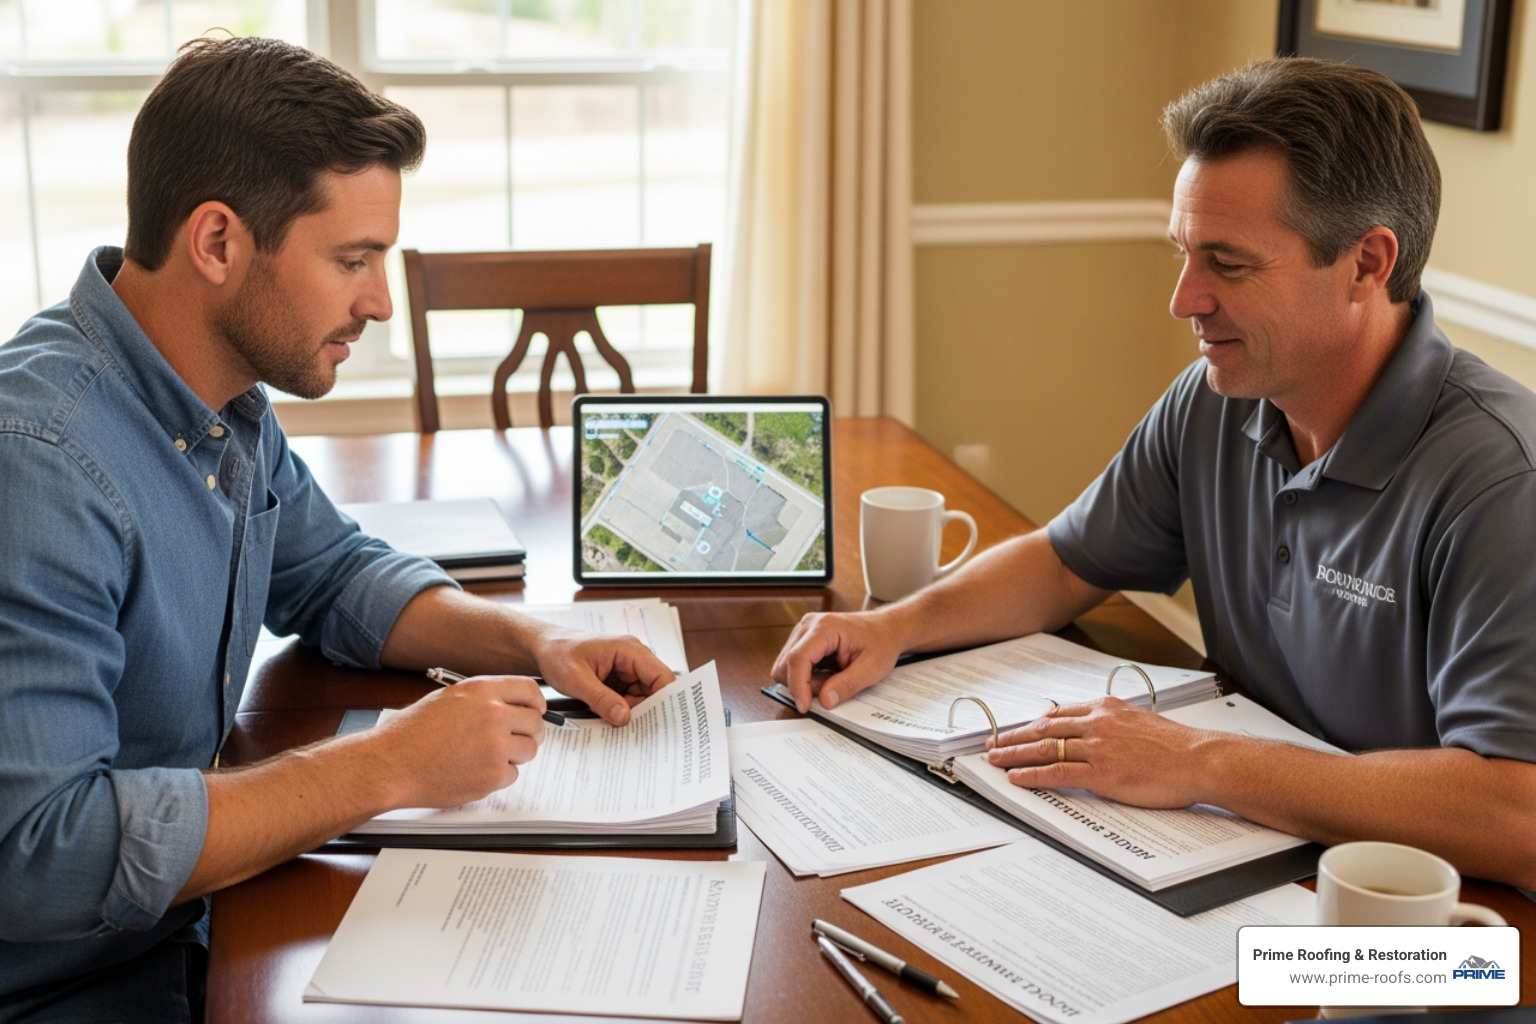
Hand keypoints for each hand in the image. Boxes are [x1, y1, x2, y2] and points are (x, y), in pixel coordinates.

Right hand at [372, 675, 546, 808]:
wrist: (390, 764)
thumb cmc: (411, 733)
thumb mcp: (448, 698)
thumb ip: (484, 698)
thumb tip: (513, 703)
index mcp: (482, 690)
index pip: (530, 690)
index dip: (536, 703)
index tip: (536, 711)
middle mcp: (493, 715)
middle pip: (535, 722)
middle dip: (529, 732)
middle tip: (517, 739)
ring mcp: (495, 746)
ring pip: (529, 750)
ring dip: (515, 755)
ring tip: (486, 756)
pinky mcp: (492, 775)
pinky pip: (513, 775)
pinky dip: (498, 776)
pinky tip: (474, 770)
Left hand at [532, 629, 675, 725]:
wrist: (542, 648)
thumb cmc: (557, 653)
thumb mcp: (576, 679)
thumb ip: (601, 698)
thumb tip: (624, 717)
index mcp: (629, 650)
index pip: (662, 677)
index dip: (665, 701)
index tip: (658, 724)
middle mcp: (633, 658)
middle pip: (655, 690)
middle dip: (646, 711)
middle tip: (634, 732)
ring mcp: (626, 669)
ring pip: (642, 698)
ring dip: (631, 713)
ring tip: (616, 726)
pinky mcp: (618, 679)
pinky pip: (628, 699)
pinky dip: (621, 711)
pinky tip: (610, 719)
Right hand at [771, 611, 904, 712]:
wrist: (886, 628)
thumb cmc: (880, 643)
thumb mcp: (871, 669)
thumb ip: (847, 685)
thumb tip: (824, 701)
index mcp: (825, 627)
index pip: (798, 658)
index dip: (797, 685)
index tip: (805, 706)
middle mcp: (809, 625)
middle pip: (787, 663)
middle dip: (804, 684)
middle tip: (831, 689)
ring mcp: (804, 630)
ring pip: (786, 665)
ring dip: (804, 681)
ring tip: (831, 679)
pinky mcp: (803, 639)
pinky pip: (792, 664)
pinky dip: (806, 676)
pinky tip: (826, 674)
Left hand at [984, 697, 1219, 808]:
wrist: (1199, 759)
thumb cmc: (1174, 746)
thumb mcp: (1136, 719)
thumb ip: (1107, 720)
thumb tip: (1080, 722)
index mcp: (1105, 708)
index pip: (1056, 715)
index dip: (1030, 724)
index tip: (1015, 731)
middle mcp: (1096, 724)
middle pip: (1043, 729)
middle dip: (1013, 738)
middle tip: (992, 745)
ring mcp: (1097, 748)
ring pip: (1044, 749)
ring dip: (1014, 755)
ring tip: (995, 761)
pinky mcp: (1101, 774)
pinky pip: (1057, 773)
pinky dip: (1032, 775)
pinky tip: (1016, 778)